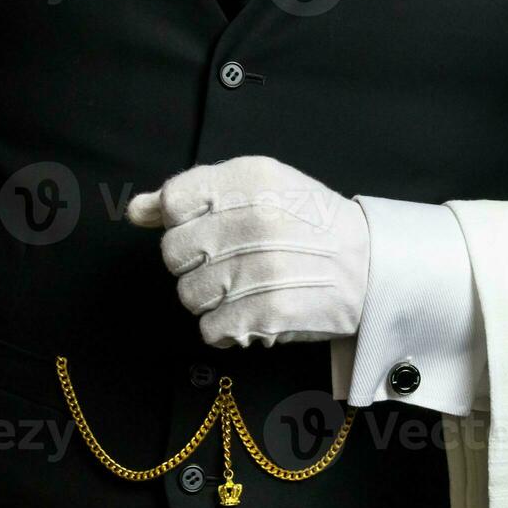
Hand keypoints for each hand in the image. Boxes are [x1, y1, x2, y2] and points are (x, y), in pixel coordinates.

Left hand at [127, 156, 369, 347]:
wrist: (372, 268)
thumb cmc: (311, 225)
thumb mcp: (262, 189)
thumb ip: (195, 195)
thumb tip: (136, 210)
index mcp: (251, 179)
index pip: (175, 200)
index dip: (184, 221)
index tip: (210, 229)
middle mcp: (253, 219)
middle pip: (173, 252)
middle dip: (195, 263)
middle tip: (230, 263)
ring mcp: (259, 268)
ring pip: (188, 294)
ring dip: (211, 298)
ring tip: (245, 288)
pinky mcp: (266, 312)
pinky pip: (210, 329)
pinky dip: (227, 328)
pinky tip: (251, 312)